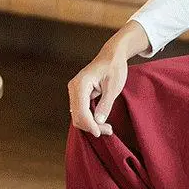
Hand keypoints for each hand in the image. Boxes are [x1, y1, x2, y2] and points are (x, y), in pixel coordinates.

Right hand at [67, 21, 149, 136]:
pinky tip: (101, 121)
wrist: (112, 56)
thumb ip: (105, 104)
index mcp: (81, 84)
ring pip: (78, 116)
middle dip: (91, 126)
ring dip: (91, 124)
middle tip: (109, 130)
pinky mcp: (78, 95)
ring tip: (107, 127)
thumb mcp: (113, 87)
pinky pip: (81, 112)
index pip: (81, 111)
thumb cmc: (114, 68)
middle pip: (77, 116)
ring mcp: (74, 92)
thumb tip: (98, 121)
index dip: (90, 125)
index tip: (101, 132)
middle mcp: (73, 88)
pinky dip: (89, 120)